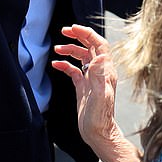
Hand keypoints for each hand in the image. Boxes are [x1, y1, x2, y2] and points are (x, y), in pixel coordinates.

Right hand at [53, 25, 139, 161]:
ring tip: (57, 48)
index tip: (74, 28)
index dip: (87, 34)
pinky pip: (74, 70)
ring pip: (81, 57)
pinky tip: (55, 64)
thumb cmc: (100, 118)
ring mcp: (91, 79)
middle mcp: (99, 73)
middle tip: (64, 31)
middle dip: (78, 36)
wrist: (98, 134)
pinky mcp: (83, 87)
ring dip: (70, 50)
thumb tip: (99, 56)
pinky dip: (65, 65)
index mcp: (106, 72)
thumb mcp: (99, 96)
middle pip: (90, 47)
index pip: (99, 45)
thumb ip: (98, 76)